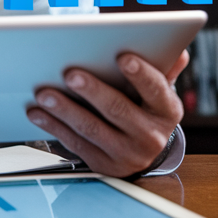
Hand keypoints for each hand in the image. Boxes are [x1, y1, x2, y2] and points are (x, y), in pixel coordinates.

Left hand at [26, 49, 189, 177]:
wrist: (142, 151)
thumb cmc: (145, 108)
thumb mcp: (159, 91)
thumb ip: (165, 69)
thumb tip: (179, 52)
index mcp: (168, 111)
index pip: (157, 89)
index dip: (140, 74)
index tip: (122, 57)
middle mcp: (151, 136)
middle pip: (118, 109)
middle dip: (92, 91)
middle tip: (70, 74)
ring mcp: (127, 154)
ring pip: (92, 129)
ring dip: (65, 110)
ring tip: (44, 93)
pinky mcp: (104, 164)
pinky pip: (76, 144)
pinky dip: (54, 127)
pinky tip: (38, 113)